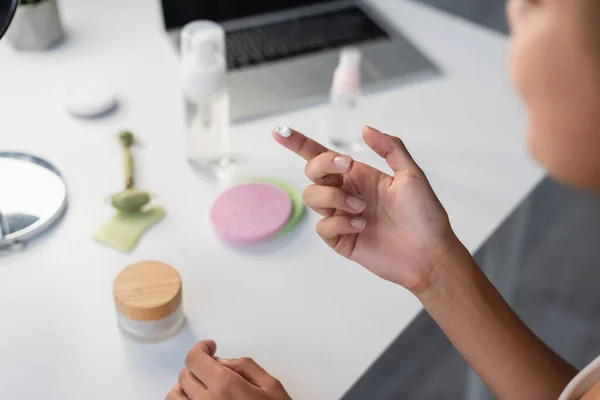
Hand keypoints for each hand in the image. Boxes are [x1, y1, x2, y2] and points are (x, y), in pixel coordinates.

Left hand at [166, 340, 291, 399]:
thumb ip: (245, 367)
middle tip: (213, 367)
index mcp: (226, 387)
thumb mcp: (271, 386)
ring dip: (184, 387)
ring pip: (174, 397)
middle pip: (184, 375)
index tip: (209, 347)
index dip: (200, 348)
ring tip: (200, 385)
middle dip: (198, 366)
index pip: (195, 359)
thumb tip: (223, 361)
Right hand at [273, 126, 459, 292]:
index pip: (321, 156)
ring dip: (334, 197)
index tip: (280, 132)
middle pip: (312, 172)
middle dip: (324, 166)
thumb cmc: (424, 214)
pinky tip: (362, 227)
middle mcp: (345, 193)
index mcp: (358, 175)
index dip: (298, 143)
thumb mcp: (411, 174)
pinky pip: (322, 226)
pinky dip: (340, 223)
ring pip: (312, 197)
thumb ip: (389, 148)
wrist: (428, 252)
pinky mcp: (340, 239)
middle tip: (347, 167)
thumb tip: (364, 129)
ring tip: (362, 208)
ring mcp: (341, 216)